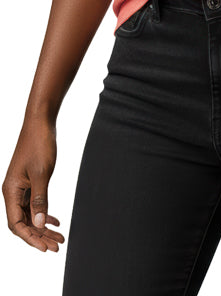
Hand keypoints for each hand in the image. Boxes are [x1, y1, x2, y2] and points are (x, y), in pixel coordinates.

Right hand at [3, 119, 63, 251]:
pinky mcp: (29, 181)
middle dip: (39, 236)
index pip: (16, 224)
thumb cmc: (39, 144)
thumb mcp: (42, 173)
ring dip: (44, 226)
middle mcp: (13, 192)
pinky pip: (34, 204)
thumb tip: (40, 224)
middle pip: (24, 222)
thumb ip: (40, 199)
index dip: (30, 238)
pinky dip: (44, 213)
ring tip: (60, 237)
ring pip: (30, 214)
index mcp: (10, 191)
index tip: (45, 248)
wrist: (40, 121)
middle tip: (57, 246)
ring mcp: (20, 187)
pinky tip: (55, 221)